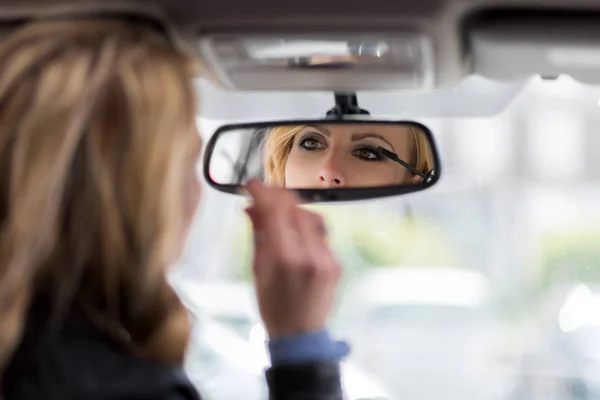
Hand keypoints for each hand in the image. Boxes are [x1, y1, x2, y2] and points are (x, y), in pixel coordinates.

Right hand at [244, 179, 340, 338]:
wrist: (300, 335)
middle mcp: (309, 254)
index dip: (262, 192)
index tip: (251, 184)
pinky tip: (295, 227)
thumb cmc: (272, 306)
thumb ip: (258, 235)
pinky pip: (322, 233)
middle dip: (278, 195)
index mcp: (284, 258)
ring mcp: (327, 258)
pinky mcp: (336, 263)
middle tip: (263, 192)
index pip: (275, 212)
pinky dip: (306, 225)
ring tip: (278, 207)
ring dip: (294, 207)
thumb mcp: (257, 271)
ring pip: (312, 217)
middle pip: (296, 208)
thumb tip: (252, 207)